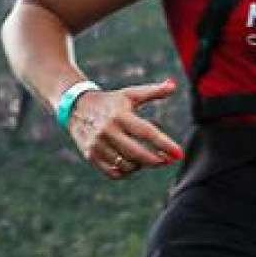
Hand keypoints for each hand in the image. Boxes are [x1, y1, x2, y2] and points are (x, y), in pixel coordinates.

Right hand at [69, 77, 184, 180]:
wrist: (75, 106)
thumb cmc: (110, 101)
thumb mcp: (130, 94)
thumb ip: (153, 91)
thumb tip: (174, 84)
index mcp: (120, 115)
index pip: (147, 132)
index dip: (165, 145)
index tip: (180, 154)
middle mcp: (108, 130)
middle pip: (137, 153)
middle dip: (156, 160)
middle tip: (167, 160)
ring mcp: (97, 144)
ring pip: (126, 165)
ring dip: (141, 166)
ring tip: (147, 159)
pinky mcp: (90, 155)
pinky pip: (113, 172)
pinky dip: (126, 172)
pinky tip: (132, 165)